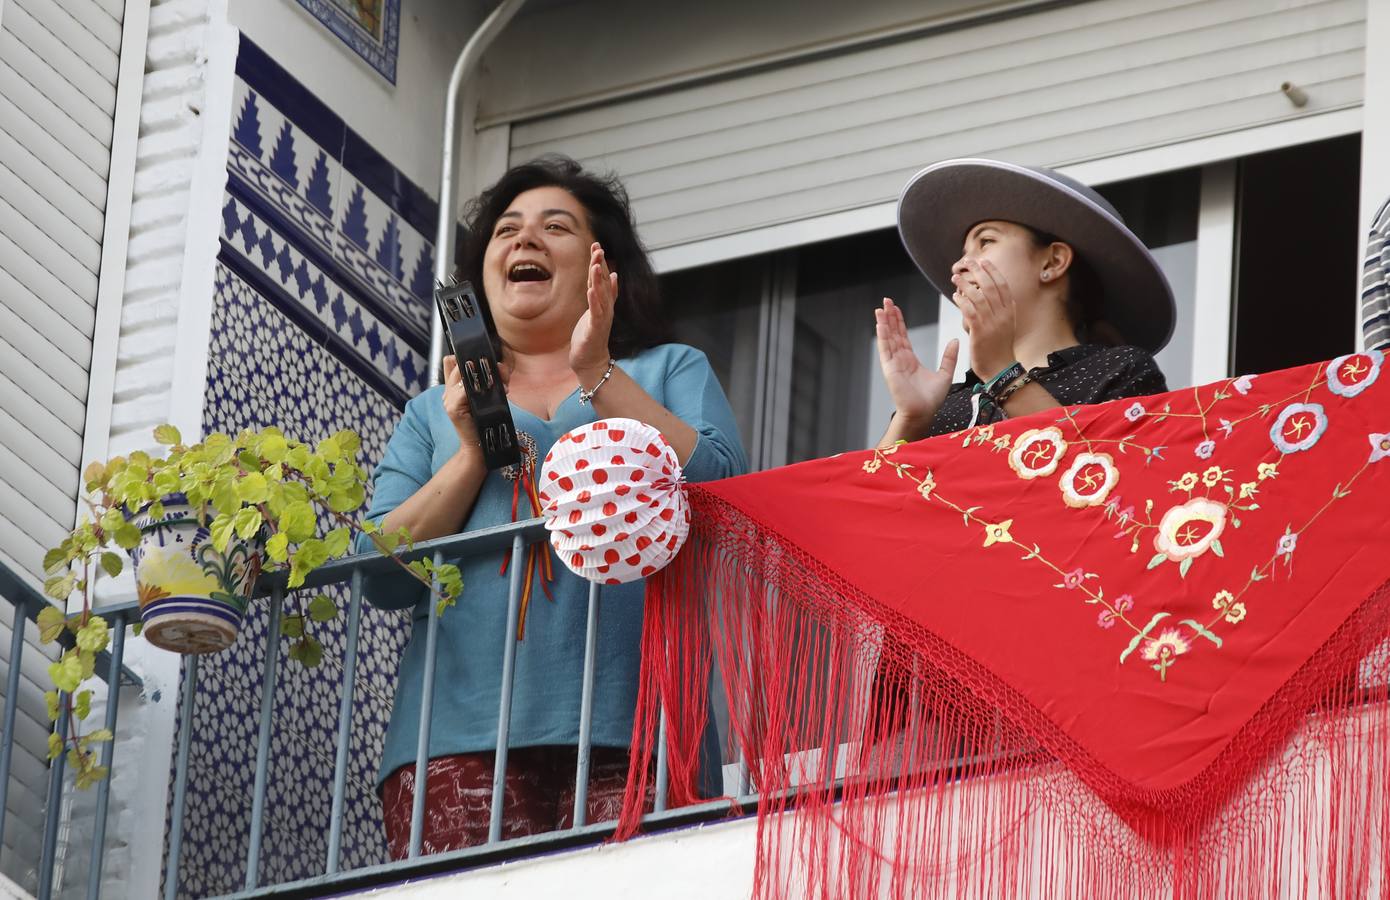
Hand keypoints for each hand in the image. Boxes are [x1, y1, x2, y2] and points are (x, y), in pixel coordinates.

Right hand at [441, 355, 509, 455]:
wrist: (480, 445)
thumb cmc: (486, 420)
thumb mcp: (489, 395)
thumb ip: (492, 380)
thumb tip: (501, 366)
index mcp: (453, 387)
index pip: (452, 360)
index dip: (468, 357)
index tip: (488, 362)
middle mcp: (448, 391)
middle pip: (458, 364)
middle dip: (481, 365)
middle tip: (500, 372)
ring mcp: (448, 399)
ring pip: (462, 374)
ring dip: (484, 376)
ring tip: (501, 384)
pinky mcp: (452, 408)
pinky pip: (464, 390)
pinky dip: (482, 388)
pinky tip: (498, 392)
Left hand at [570, 242, 616, 382]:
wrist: (591, 360)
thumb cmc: (591, 336)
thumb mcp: (596, 310)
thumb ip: (603, 292)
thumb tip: (613, 274)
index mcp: (604, 302)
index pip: (603, 278)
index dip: (599, 261)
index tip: (596, 244)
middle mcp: (606, 308)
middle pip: (604, 283)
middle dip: (600, 265)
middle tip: (598, 249)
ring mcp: (602, 318)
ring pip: (601, 295)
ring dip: (598, 280)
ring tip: (595, 265)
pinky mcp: (596, 329)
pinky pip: (596, 313)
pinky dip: (594, 301)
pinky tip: (591, 290)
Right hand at [875, 297, 958, 425]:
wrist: (923, 413)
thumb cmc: (931, 400)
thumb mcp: (945, 374)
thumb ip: (949, 357)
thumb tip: (955, 340)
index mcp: (910, 360)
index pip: (902, 336)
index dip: (899, 322)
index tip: (896, 308)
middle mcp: (900, 359)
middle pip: (893, 333)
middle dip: (890, 316)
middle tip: (886, 301)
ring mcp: (893, 363)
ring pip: (887, 338)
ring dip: (884, 322)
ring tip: (881, 308)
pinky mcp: (890, 368)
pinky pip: (885, 349)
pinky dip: (882, 336)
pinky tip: (880, 324)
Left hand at [953, 259, 1015, 377]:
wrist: (1000, 369)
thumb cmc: (999, 348)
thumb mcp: (1005, 325)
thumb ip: (998, 310)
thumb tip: (986, 296)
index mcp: (1010, 311)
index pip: (1002, 285)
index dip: (993, 271)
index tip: (984, 262)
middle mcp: (1003, 314)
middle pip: (990, 286)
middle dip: (979, 271)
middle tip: (968, 262)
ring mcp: (992, 322)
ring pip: (977, 296)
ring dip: (965, 284)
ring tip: (956, 277)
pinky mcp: (980, 331)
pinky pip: (969, 310)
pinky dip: (961, 301)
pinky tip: (955, 296)